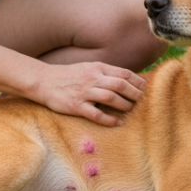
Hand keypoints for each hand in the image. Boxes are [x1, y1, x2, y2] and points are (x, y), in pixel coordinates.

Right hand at [29, 62, 147, 126]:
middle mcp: (92, 78)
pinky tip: (116, 122)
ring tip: (130, 110)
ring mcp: (84, 92)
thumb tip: (126, 80)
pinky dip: (108, 119)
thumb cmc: (69, 75)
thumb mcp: (88, 68)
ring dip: (124, 105)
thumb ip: (105, 73)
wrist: (44, 81)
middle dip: (135, 94)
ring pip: (111, 98)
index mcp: (97, 68)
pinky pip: (96, 114)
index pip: (124, 73)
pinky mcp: (76, 106)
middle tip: (143, 101)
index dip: (138, 81)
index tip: (146, 88)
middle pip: (121, 85)